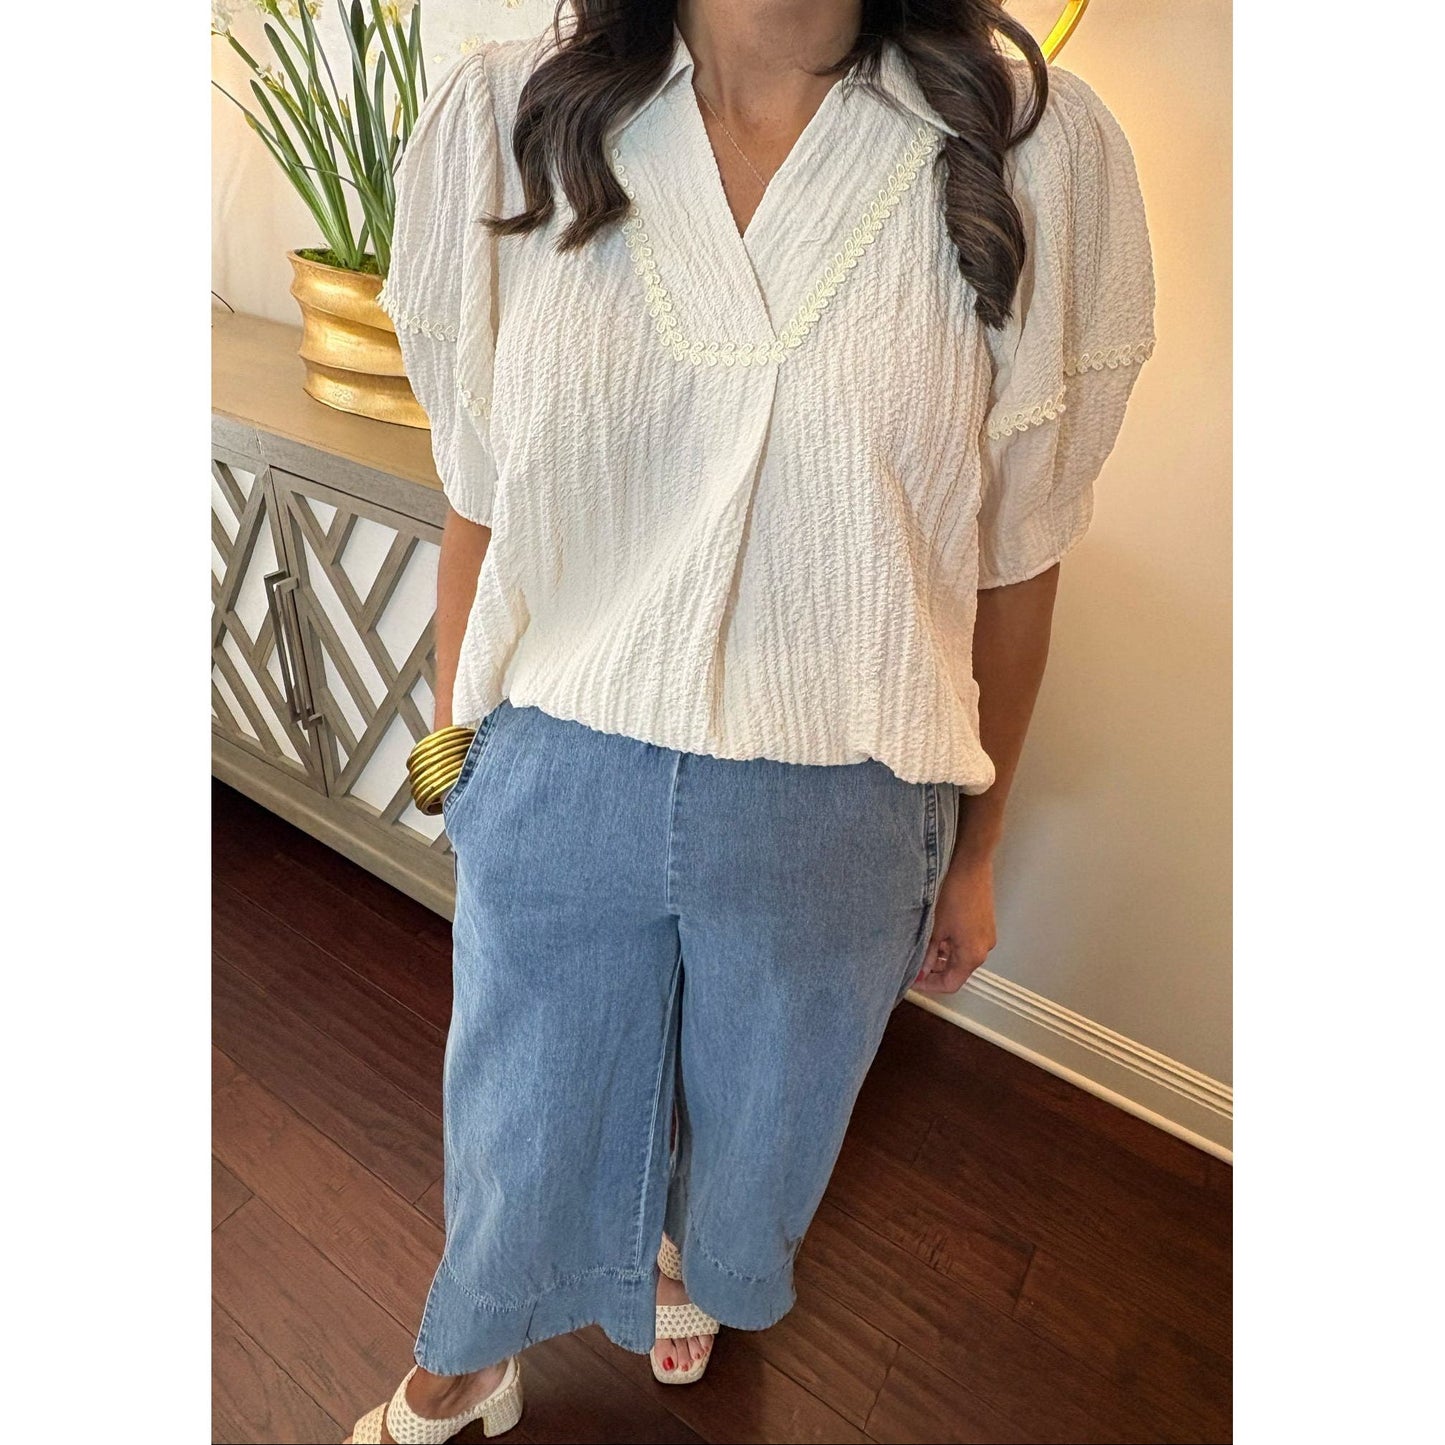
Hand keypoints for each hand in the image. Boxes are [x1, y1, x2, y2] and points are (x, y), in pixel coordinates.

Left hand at [913, 853, 996, 994]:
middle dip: (934, 970)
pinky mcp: (984, 923)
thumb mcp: (934, 927)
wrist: (970, 863)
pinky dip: (950, 943)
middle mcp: (983, 948)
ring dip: (941, 955)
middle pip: (957, 971)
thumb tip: (922, 970)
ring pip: (960, 956)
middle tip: (914, 964)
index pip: (950, 984)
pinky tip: (936, 932)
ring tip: (922, 945)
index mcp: (972, 954)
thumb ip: (928, 953)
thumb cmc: (954, 892)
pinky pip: (966, 942)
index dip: (929, 985)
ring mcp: (985, 935)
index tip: (912, 980)